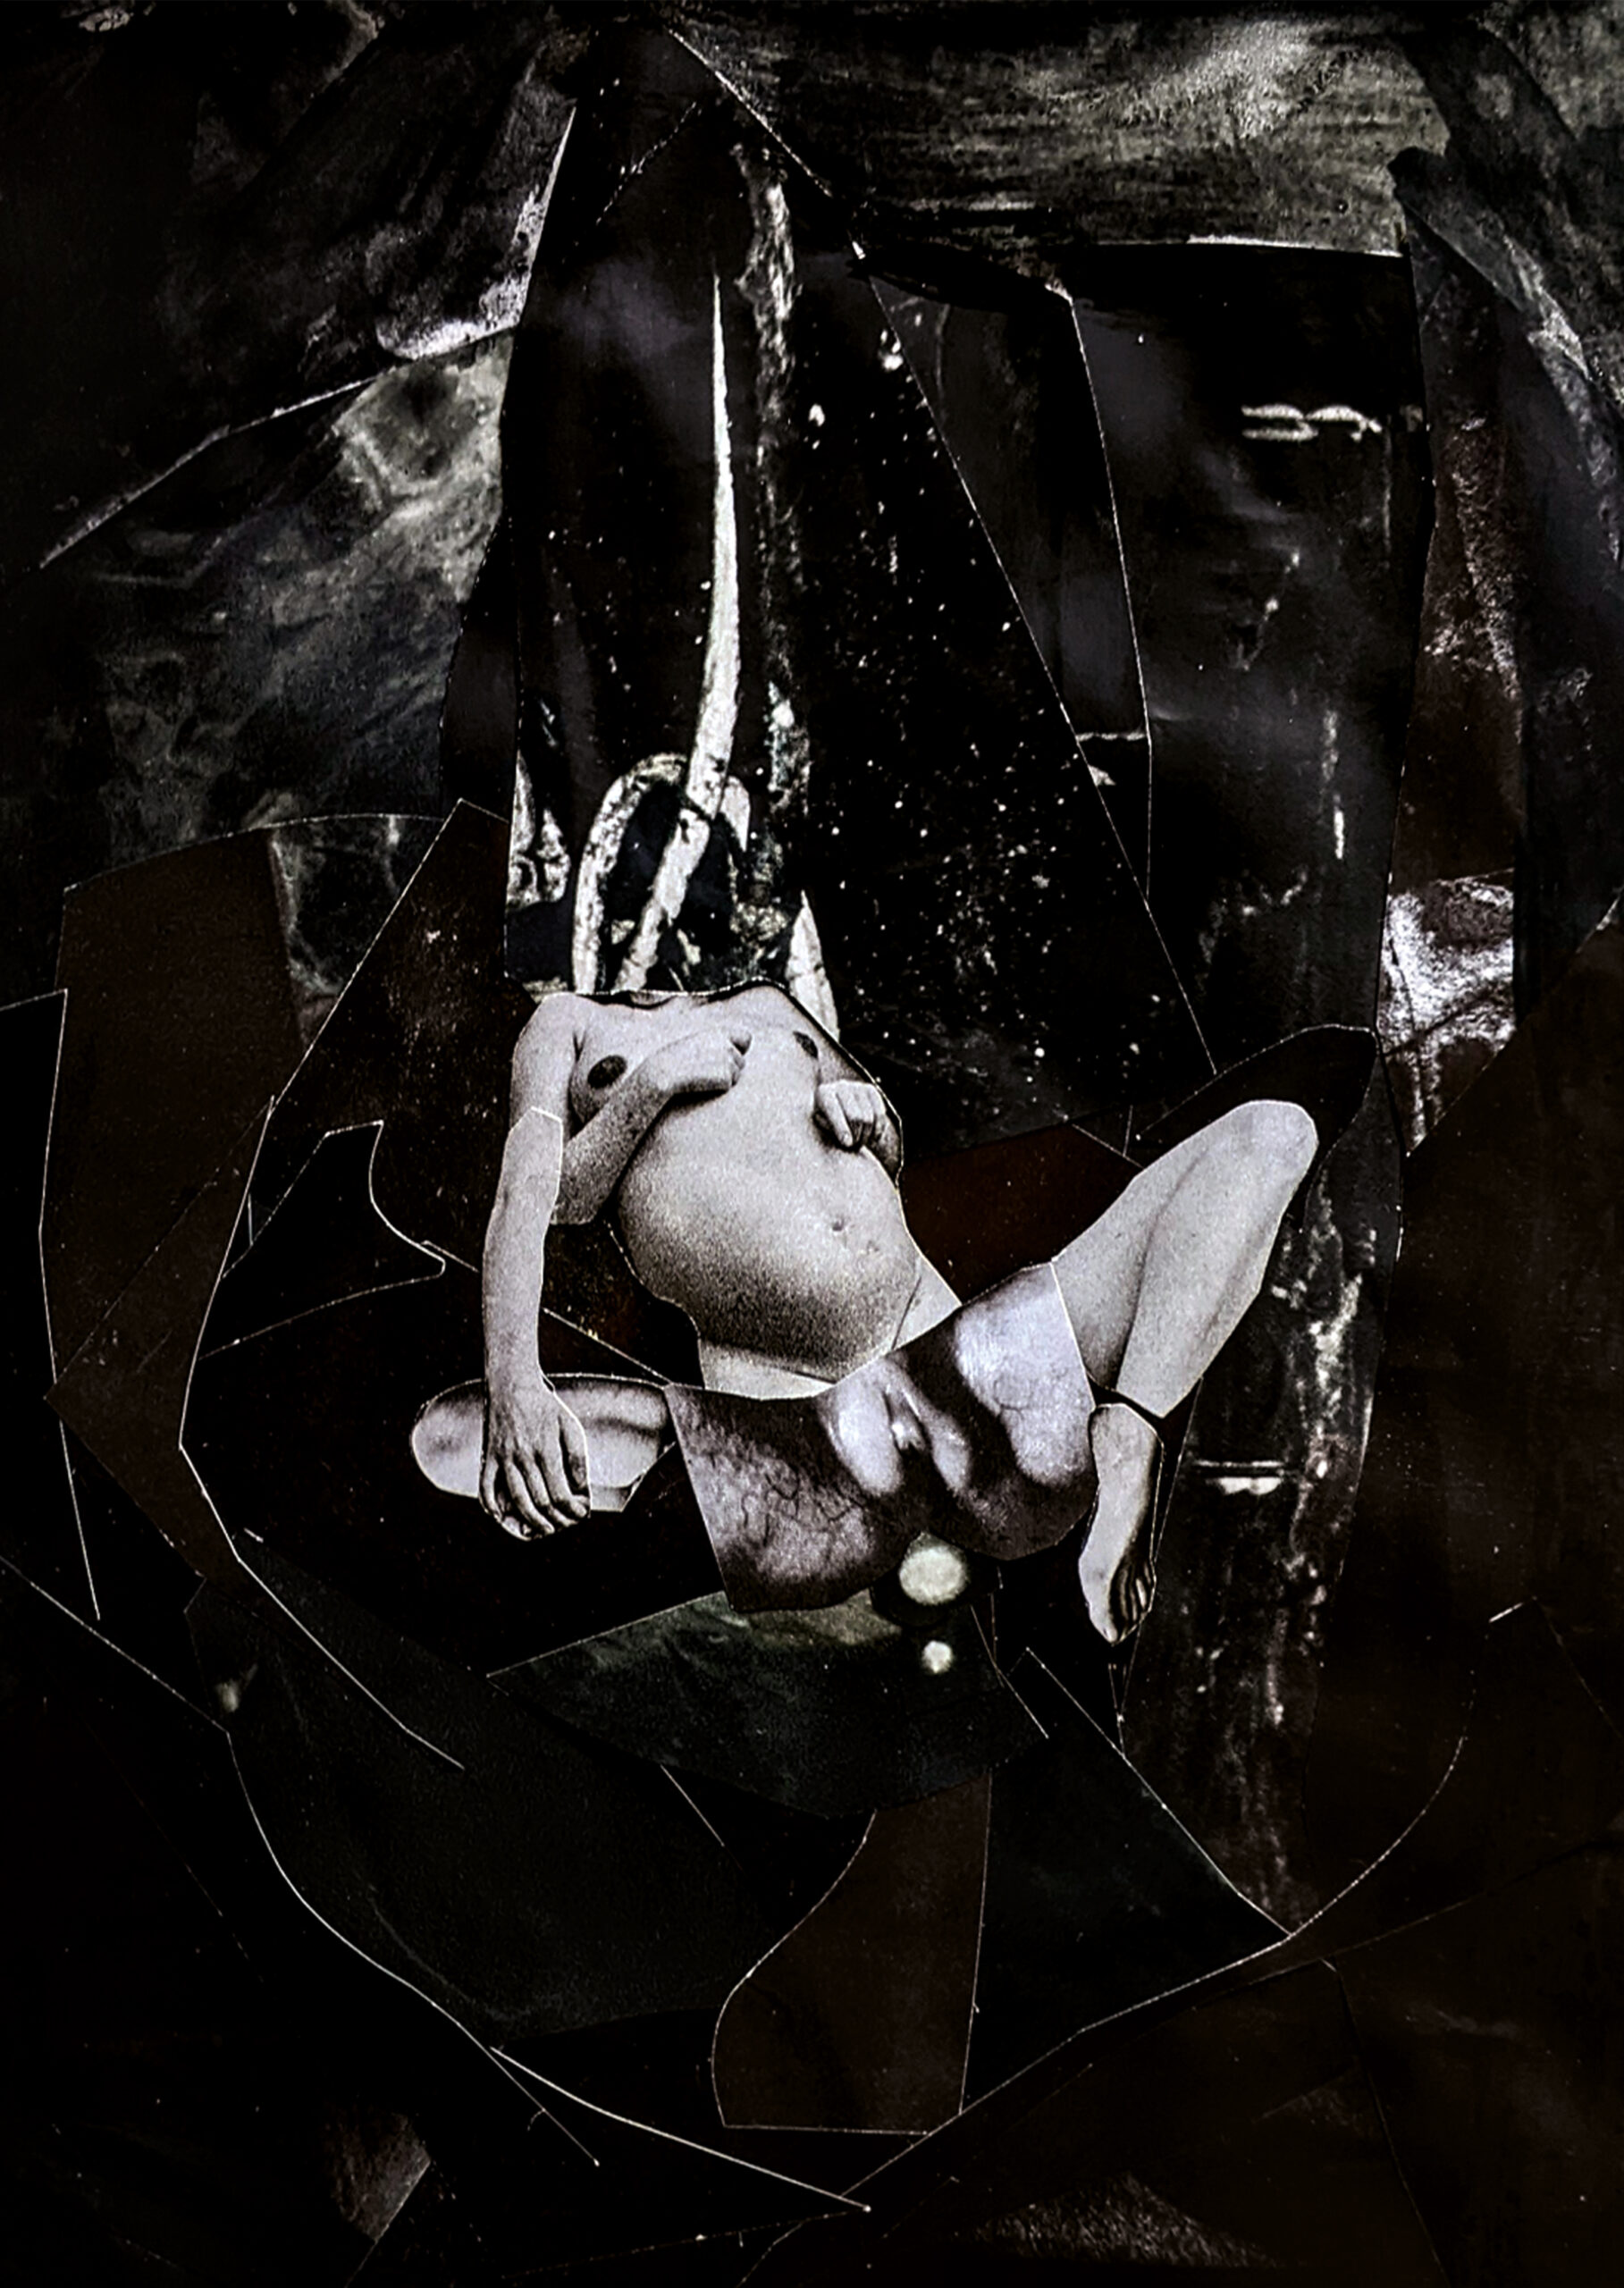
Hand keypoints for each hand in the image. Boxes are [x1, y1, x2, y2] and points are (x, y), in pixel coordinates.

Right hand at [480, 1374, 589, 1537]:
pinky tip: (504, 1517)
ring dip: (530, 1521)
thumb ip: (577, 1458)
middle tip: (564, 1525)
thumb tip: (582, 1489)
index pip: (559, 1493)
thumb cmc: (544, 1406)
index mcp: (545, 1448)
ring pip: (515, 1500)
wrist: (511, 1384)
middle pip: (539, 1502)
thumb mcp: (569, 1425)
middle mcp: (523, 1456)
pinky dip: (492, 1507)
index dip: (571, 1510)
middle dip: (555, 1520)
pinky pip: (485, 1488)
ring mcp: (503, 1457)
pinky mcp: (488, 1456)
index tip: (580, 1514)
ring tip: (542, 1529)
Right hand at [638, 1028, 750, 1103]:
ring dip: (724, 1078)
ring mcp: (728, 1061)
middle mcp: (727, 1045)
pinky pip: (728, 1086)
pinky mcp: (725, 1078)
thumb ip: (714, 1043)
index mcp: (719, 1033)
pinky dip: (718, 1088)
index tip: (734, 1054)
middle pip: (741, 1061)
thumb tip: (732, 1052)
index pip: (746, 1037)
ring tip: (701, 1076)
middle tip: (706, 1070)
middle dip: (730, 1067)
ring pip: (736, 1075)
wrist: (664, 1072)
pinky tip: (701, 1083)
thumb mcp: (695, 1042)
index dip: (741, 1047)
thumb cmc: (675, 1059)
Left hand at [815, 1079, 891, 1153]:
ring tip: (860, 1142)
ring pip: (869, 1118)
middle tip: (853, 1145)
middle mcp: (840, 1086)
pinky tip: (871, 1136)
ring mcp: (856, 1086)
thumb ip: (832, 1132)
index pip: (834, 1110)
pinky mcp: (870, 1091)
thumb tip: (848, 1141)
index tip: (847, 1143)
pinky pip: (880, 1114)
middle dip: (856, 1136)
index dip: (842, 1128)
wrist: (836, 1112)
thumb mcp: (823, 1128)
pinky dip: (878, 1130)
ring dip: (866, 1135)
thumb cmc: (827, 1124)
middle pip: (855, 1116)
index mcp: (823, 1093)